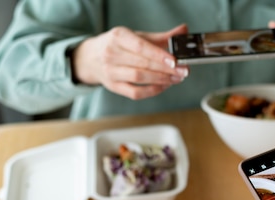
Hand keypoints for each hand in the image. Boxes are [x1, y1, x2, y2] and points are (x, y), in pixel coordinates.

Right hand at [72, 24, 189, 98]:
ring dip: (161, 80)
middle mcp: (112, 54)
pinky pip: (135, 92)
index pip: (140, 47)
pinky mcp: (113, 87)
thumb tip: (183, 31)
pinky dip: (152, 91)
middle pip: (142, 64)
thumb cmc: (118, 46)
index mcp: (118, 37)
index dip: (159, 55)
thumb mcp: (137, 36)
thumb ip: (161, 37)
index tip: (175, 60)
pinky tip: (164, 86)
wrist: (91, 58)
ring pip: (139, 78)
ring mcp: (111, 72)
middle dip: (166, 69)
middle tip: (183, 71)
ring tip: (177, 78)